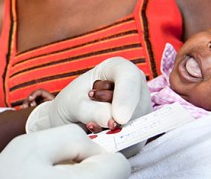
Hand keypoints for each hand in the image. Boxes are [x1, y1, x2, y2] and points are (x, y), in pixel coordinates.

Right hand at [0, 124, 130, 178]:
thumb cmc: (4, 178)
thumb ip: (71, 136)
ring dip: (81, 178)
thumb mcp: (32, 145)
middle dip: (90, 168)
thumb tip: (96, 145)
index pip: (120, 165)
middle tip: (57, 170)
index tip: (75, 156)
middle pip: (112, 178)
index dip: (100, 154)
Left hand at [25, 57, 150, 132]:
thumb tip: (114, 122)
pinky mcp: (140, 130)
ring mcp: (142, 108)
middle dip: (113, 116)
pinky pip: (133, 140)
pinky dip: (115, 142)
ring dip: (112, 131)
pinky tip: (100, 134)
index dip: (126, 96)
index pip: (129, 76)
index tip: (119, 118)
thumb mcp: (73, 104)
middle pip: (137, 104)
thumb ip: (91, 110)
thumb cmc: (71, 104)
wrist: (69, 120)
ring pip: (137, 124)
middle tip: (89, 115)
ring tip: (92, 121)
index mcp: (118, 68)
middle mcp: (136, 86)